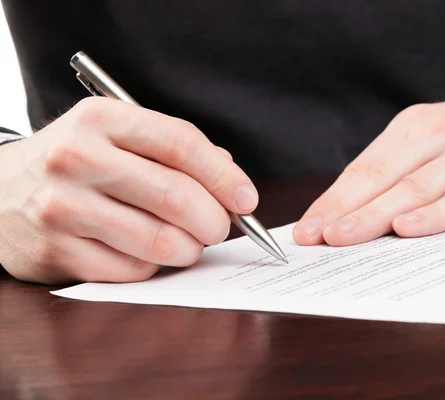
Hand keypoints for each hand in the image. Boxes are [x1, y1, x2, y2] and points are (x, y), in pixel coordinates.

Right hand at [0, 97, 257, 283]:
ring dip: (189, 249)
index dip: (224, 176)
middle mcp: (78, 159)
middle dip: (215, 221)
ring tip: (187, 242)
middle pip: (177, 197)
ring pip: (161, 241)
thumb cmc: (75, 163)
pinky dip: (154, 266)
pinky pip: (134, 270)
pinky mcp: (57, 252)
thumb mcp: (115, 135)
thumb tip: (229, 179)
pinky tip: (145, 253)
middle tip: (219, 227)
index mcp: (101, 120)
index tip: (246, 198)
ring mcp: (64, 208)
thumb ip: (174, 149)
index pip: (181, 143)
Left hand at [293, 84, 444, 245]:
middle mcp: (439, 135)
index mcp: (413, 126)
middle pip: (381, 178)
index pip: (362, 169)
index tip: (304, 229)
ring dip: (375, 215)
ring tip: (344, 237)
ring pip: (415, 189)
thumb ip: (398, 171)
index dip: (330, 200)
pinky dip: (434, 216)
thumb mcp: (435, 140)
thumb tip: (348, 212)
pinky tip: (407, 229)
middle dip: (342, 210)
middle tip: (314, 238)